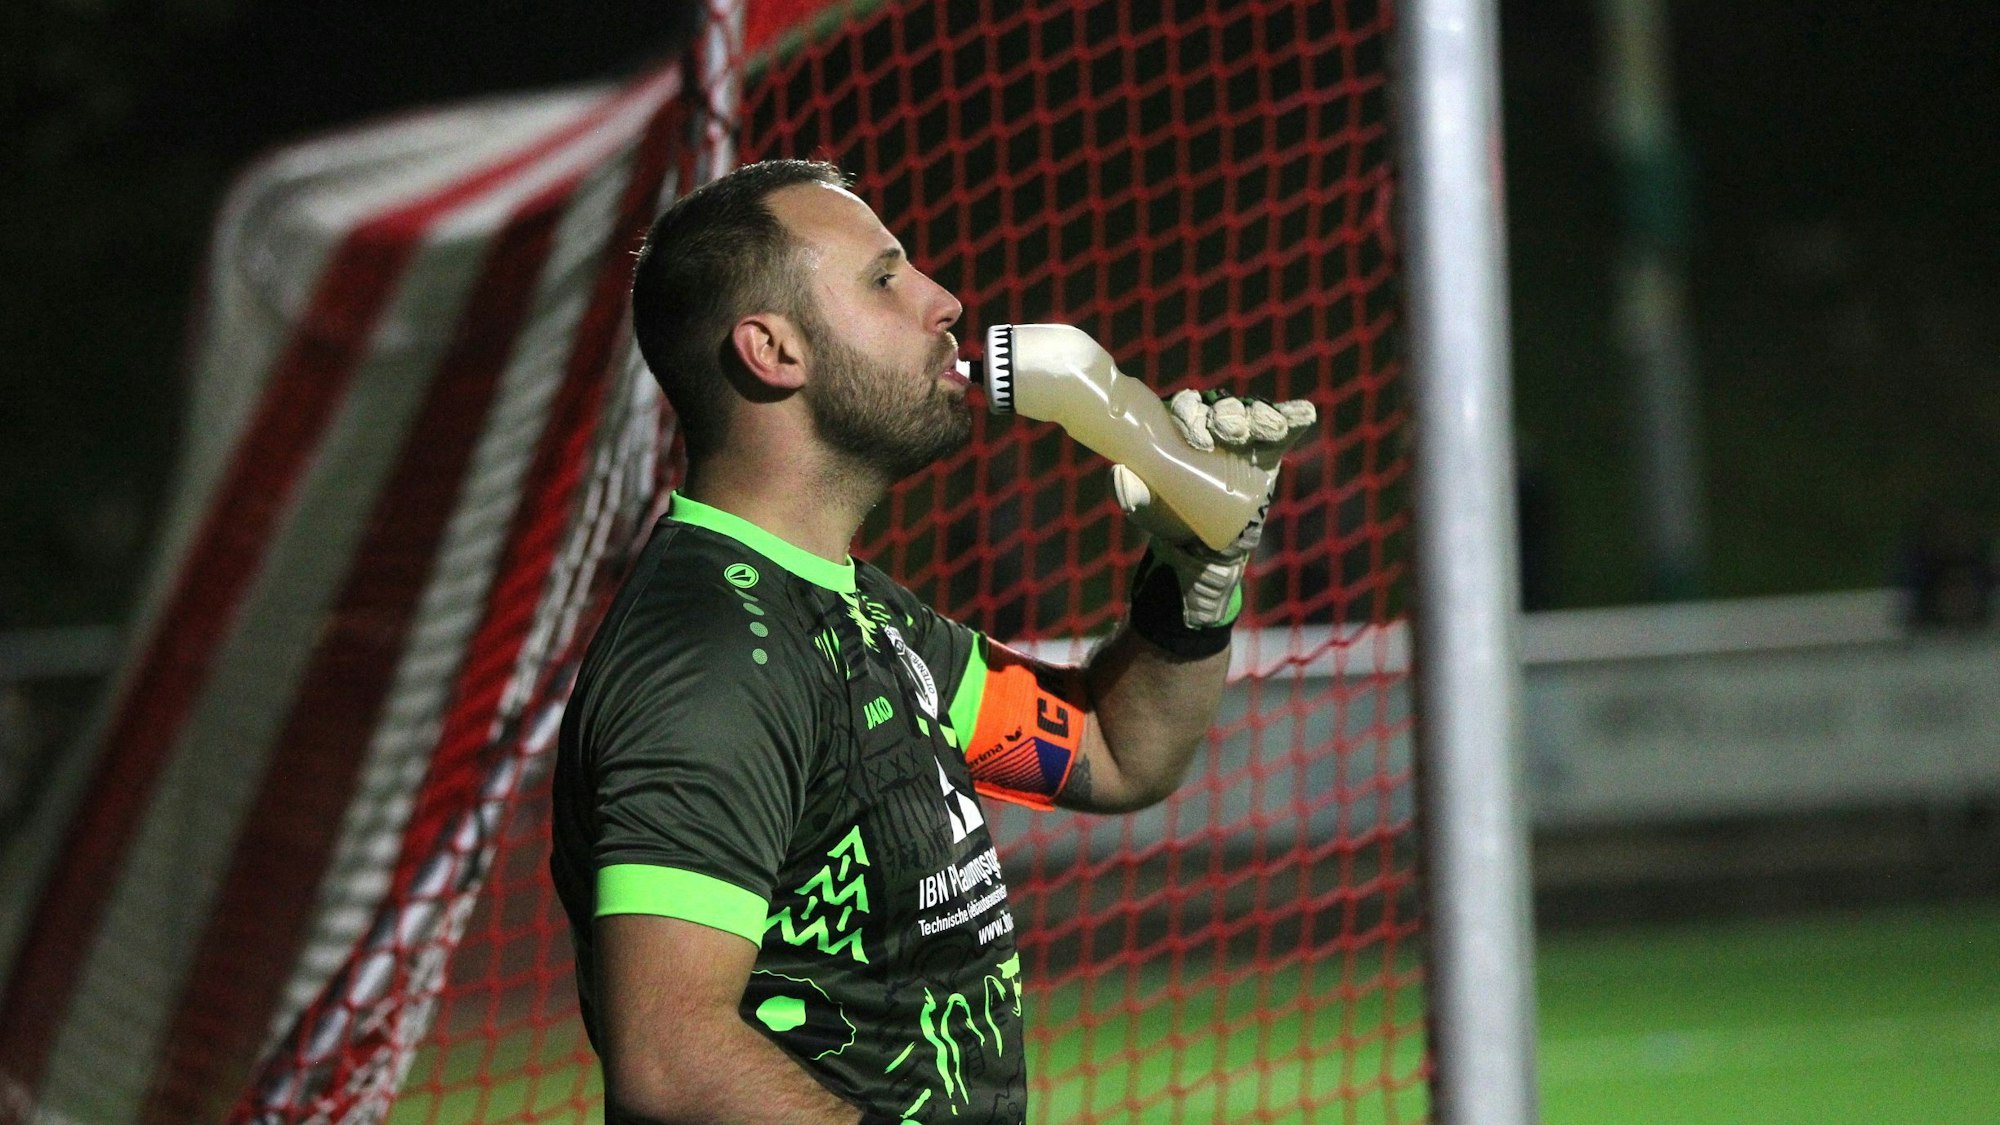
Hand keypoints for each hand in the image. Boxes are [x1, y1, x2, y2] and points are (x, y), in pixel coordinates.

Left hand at [1112, 390, 1316, 627]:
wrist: (1199, 546)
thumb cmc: (1166, 516)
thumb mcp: (1144, 506)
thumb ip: (1130, 492)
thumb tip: (1120, 473)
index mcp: (1181, 427)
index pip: (1188, 408)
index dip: (1192, 413)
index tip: (1196, 437)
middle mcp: (1213, 424)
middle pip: (1223, 408)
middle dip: (1228, 415)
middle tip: (1230, 434)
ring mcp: (1245, 436)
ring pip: (1254, 414)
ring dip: (1261, 416)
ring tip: (1266, 430)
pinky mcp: (1270, 450)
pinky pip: (1286, 428)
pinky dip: (1295, 417)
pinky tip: (1302, 416)